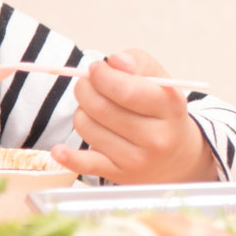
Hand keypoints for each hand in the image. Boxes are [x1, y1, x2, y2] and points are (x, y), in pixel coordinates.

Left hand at [50, 51, 217, 183]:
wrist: (178, 157)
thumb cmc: (162, 112)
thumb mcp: (161, 81)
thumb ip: (138, 62)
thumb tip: (115, 61)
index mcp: (169, 107)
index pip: (126, 90)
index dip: (102, 75)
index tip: (96, 69)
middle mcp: (156, 137)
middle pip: (101, 108)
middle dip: (85, 89)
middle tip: (87, 84)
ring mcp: (137, 159)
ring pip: (88, 127)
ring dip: (83, 112)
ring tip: (96, 110)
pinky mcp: (120, 174)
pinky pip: (86, 165)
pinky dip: (68, 157)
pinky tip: (58, 150)